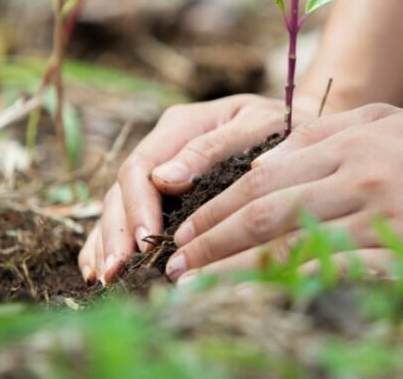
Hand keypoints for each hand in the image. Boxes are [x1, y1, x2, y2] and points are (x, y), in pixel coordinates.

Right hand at [78, 93, 319, 284]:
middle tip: (117, 272)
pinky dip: (109, 240)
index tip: (145, 242)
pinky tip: (98, 270)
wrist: (303, 127)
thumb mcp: (257, 126)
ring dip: (107, 241)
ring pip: (117, 204)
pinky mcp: (164, 191)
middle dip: (117, 232)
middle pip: (122, 189)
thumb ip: (212, 148)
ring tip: (105, 278)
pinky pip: (127, 215)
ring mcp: (161, 168)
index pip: (142, 166)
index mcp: (181, 125)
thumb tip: (164, 180)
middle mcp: (163, 146)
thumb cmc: (286, 127)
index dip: (138, 206)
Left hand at [163, 104, 402, 282]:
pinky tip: (263, 306)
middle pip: (267, 215)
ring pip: (294, 250)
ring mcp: (385, 218)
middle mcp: (361, 177)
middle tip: (175, 267)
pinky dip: (292, 293)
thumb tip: (261, 162)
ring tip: (198, 292)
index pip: (263, 179)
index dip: (216, 210)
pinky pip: (338, 279)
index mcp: (349, 143)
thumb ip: (321, 135)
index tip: (184, 233)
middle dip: (212, 244)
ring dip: (237, 275)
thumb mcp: (382, 120)